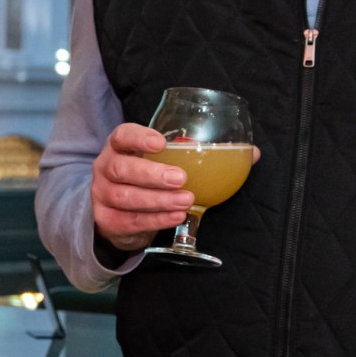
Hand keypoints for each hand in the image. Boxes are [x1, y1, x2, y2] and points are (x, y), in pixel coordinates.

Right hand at [92, 123, 257, 251]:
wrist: (120, 215)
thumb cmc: (148, 181)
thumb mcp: (166, 163)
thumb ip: (203, 156)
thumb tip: (253, 154)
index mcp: (120, 148)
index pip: (122, 136)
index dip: (139, 138)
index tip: (162, 142)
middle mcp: (106, 168)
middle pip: (122, 168)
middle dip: (151, 174)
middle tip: (181, 178)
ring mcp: (102, 195)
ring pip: (126, 197)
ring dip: (158, 199)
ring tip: (186, 200)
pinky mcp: (107, 220)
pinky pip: (131, 220)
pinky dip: (156, 219)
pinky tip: (177, 216)